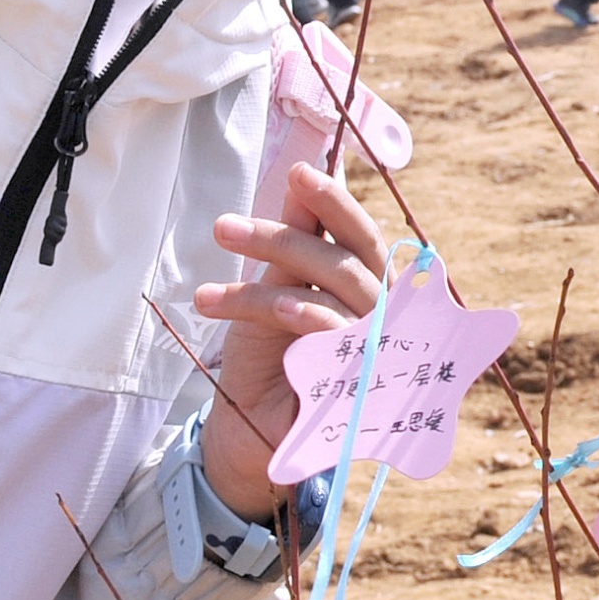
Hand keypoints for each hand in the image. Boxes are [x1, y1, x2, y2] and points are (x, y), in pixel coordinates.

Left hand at [191, 158, 388, 519]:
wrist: (248, 426)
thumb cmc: (269, 353)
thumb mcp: (274, 286)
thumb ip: (296, 238)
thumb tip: (302, 173)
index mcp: (363, 285)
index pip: (360, 236)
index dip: (335, 203)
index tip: (297, 174)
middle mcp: (379, 314)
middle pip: (345, 260)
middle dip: (285, 235)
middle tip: (225, 228)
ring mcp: (375, 348)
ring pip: (335, 290)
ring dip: (273, 270)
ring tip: (219, 274)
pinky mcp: (360, 380)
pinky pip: (338, 334)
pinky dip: (307, 314)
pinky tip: (278, 306)